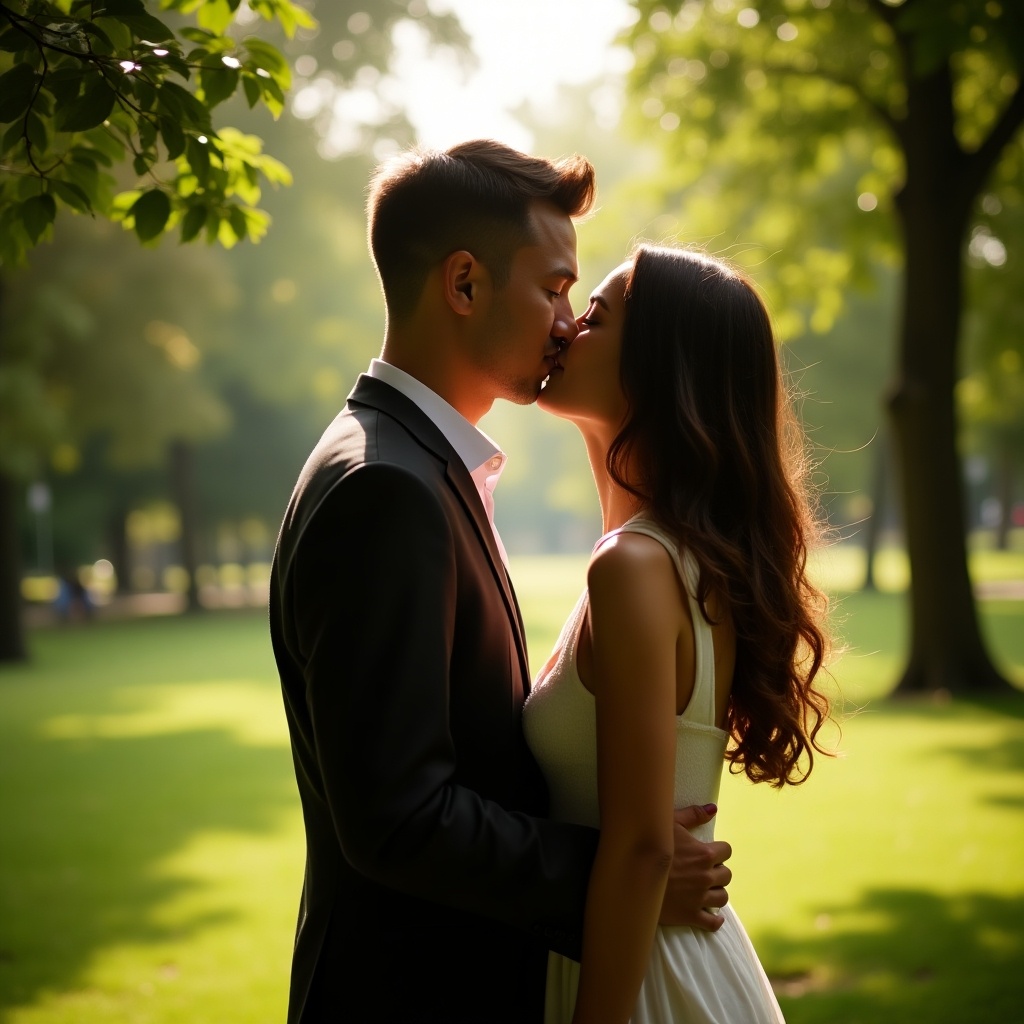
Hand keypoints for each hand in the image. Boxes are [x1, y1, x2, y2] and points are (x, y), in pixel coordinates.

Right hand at [657, 803, 731, 930]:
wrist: (632, 875)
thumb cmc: (650, 845)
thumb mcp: (670, 823)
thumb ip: (693, 815)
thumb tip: (714, 808)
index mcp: (704, 854)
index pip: (727, 851)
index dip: (718, 851)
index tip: (707, 853)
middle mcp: (706, 876)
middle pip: (726, 875)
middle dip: (717, 871)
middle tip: (702, 871)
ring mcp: (700, 898)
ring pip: (723, 898)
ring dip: (716, 892)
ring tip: (704, 889)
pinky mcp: (691, 915)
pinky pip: (713, 922)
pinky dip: (714, 919)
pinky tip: (709, 913)